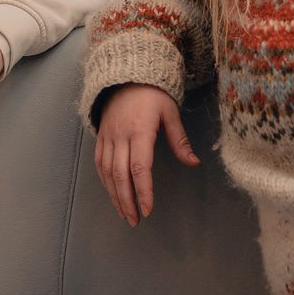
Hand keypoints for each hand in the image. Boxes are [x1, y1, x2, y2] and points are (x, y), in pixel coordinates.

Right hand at [95, 83, 198, 225]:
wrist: (126, 74)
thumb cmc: (153, 94)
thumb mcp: (171, 113)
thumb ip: (180, 141)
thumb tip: (194, 163)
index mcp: (140, 131)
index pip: (140, 167)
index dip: (143, 190)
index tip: (148, 209)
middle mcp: (120, 136)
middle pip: (120, 175)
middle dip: (127, 200)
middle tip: (135, 220)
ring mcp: (108, 137)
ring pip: (107, 172)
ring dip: (114, 195)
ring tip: (124, 213)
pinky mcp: (100, 137)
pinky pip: (99, 163)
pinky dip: (105, 181)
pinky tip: (112, 193)